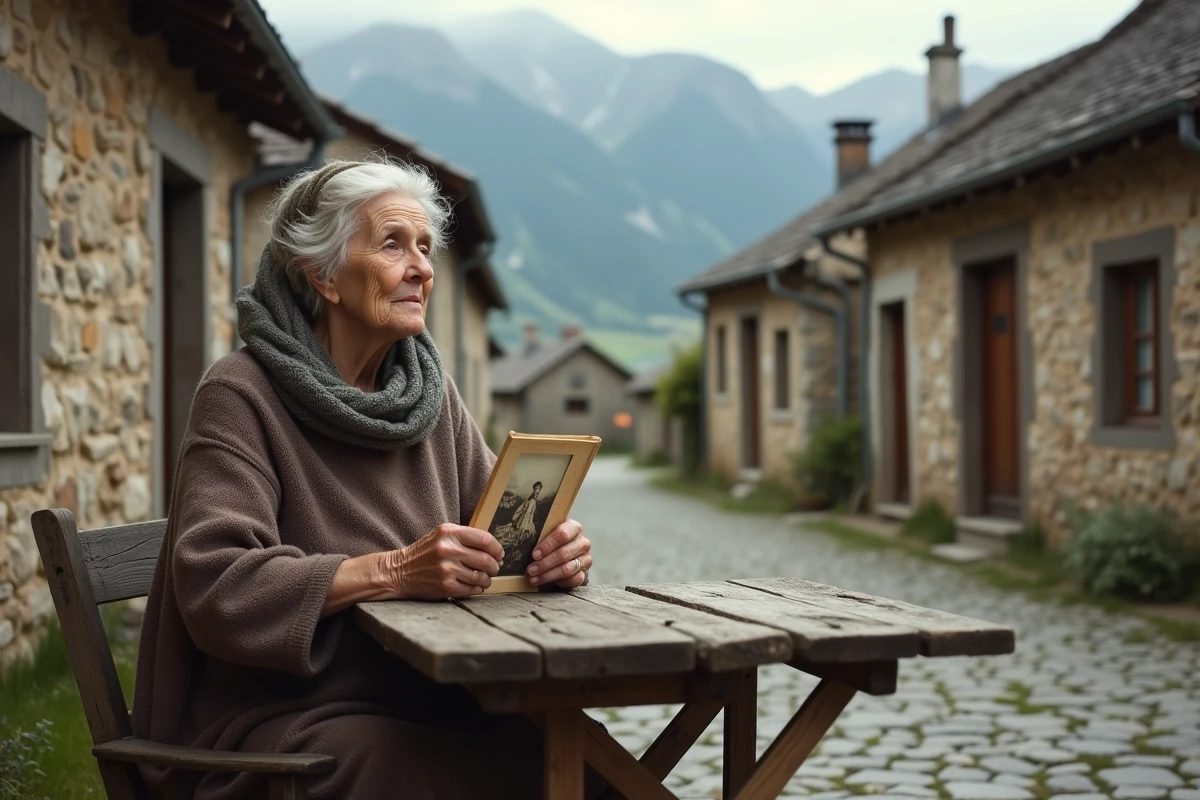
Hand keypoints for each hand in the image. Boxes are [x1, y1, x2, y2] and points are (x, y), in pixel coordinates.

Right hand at [380, 524, 503, 599]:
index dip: (496, 548)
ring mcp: (447, 569)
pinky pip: (472, 589)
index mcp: (449, 533)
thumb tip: (492, 548)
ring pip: (481, 576)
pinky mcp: (446, 586)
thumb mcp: (441, 535)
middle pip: (486, 559)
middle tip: (495, 568)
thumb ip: (464, 537)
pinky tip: (474, 586)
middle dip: (495, 566)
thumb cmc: (424, 553)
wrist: (399, 571)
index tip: (499, 554)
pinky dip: (477, 588)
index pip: (484, 539)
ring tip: (484, 578)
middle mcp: (448, 549)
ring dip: (487, 579)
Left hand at [526, 519, 590, 588]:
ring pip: (567, 569)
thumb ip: (540, 534)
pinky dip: (558, 582)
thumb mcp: (547, 533)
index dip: (547, 545)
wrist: (564, 553)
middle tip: (530, 569)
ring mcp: (586, 558)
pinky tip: (546, 582)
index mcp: (574, 528)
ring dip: (548, 575)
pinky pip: (574, 580)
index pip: (562, 534)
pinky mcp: (584, 572)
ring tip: (534, 578)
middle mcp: (583, 542)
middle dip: (544, 563)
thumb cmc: (552, 541)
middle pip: (563, 553)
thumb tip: (520, 539)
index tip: (534, 554)